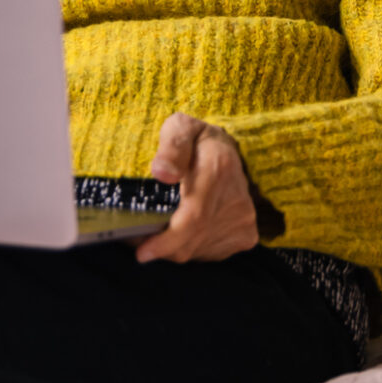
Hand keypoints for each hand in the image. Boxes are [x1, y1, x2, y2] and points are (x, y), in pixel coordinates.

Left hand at [134, 112, 260, 263]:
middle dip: (159, 247)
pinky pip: (207, 254)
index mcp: (218, 170)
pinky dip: (189, 248)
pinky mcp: (245, 236)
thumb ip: (171, 146)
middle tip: (135, 237)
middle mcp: (236, 201)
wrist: (232, 151)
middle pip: (191, 241)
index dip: (166, 241)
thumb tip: (161, 173)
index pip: (194, 218)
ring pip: (197, 251)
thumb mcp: (180, 128)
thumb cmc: (196, 141)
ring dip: (173, 248)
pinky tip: (181, 232)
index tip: (142, 252)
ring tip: (157, 230)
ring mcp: (243, 221)